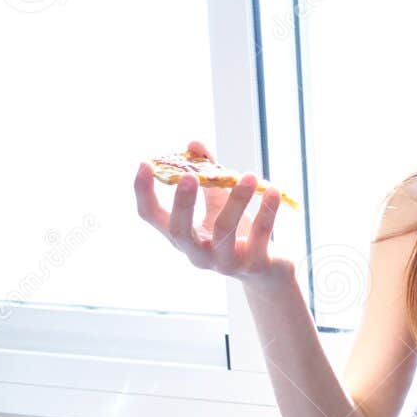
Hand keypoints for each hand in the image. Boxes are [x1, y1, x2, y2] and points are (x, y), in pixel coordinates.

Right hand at [133, 139, 293, 286]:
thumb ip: (207, 176)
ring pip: (224, 230)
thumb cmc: (237, 234)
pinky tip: (273, 190)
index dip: (144, 192)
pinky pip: (260, 235)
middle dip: (184, 202)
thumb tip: (194, 144)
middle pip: (180, 230)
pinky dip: (267, 210)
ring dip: (237, 199)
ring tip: (249, 175)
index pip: (151, 216)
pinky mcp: (254, 265)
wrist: (268, 272)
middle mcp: (197, 254)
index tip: (144, 164)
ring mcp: (225, 262)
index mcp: (182, 237)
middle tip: (190, 175)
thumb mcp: (219, 204)